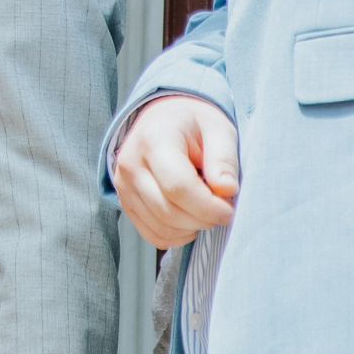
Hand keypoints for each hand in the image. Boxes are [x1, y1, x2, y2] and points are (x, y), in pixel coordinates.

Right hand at [112, 95, 237, 248]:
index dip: (208, 206)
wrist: (164, 118)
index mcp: (154, 139)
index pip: (178, 187)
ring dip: (191, 228)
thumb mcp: (218, 128)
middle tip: (223, 209)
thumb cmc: (194, 123)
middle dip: (203, 219)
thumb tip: (227, 190)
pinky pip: (151, 234)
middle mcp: (131, 164)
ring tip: (207, 209)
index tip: (230, 210)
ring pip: (160, 227)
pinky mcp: (124, 201)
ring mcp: (123, 185)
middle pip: (168, 211)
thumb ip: (224, 158)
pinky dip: (176, 236)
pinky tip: (191, 220)